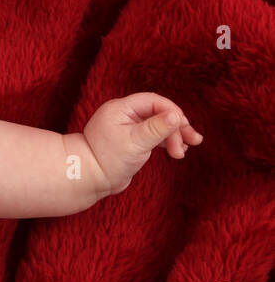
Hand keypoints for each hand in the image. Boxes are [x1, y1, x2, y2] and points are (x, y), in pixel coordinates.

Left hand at [82, 92, 203, 195]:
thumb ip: (157, 128)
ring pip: (158, 125)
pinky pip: (154, 136)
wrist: (89, 180)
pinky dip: (166, 142)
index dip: (172, 112)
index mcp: (120, 109)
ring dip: (174, 135)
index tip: (183, 127)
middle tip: (191, 141)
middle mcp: (124, 115)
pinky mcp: (131, 141)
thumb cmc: (107, 159)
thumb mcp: (135, 142)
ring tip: (186, 149)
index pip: (153, 102)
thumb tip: (176, 115)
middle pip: (158, 113)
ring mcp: (128, 128)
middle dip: (176, 127)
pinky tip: (178, 151)